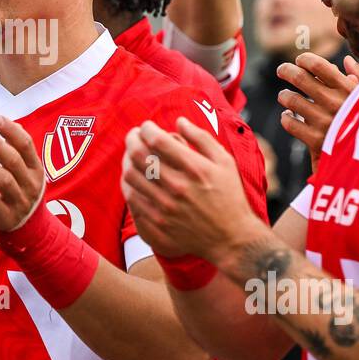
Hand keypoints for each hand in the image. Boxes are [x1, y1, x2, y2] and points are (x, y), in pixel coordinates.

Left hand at [0, 116, 44, 232]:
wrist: (30, 229)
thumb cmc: (23, 190)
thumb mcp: (27, 170)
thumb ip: (20, 149)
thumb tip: (12, 124)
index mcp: (37, 169)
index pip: (26, 146)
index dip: (11, 131)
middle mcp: (31, 185)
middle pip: (14, 161)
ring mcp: (20, 202)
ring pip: (4, 181)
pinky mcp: (6, 217)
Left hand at [120, 117, 265, 264]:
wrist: (231, 239)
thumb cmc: (230, 196)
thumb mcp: (225, 162)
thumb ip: (201, 138)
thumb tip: (179, 120)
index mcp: (195, 169)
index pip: (158, 140)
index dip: (147, 129)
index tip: (147, 127)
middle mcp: (178, 188)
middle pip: (138, 156)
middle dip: (132, 139)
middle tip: (134, 136)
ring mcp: (165, 209)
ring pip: (130, 176)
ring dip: (127, 160)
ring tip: (132, 156)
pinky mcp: (157, 225)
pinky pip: (131, 199)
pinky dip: (129, 184)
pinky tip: (135, 179)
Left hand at [275, 53, 358, 169]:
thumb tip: (347, 61)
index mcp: (349, 90)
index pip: (319, 66)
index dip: (305, 60)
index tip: (299, 60)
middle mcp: (335, 103)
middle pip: (299, 78)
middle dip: (286, 71)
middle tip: (282, 70)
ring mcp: (324, 122)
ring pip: (291, 100)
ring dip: (285, 96)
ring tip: (285, 96)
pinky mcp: (316, 141)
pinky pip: (290, 123)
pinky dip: (286, 118)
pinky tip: (289, 116)